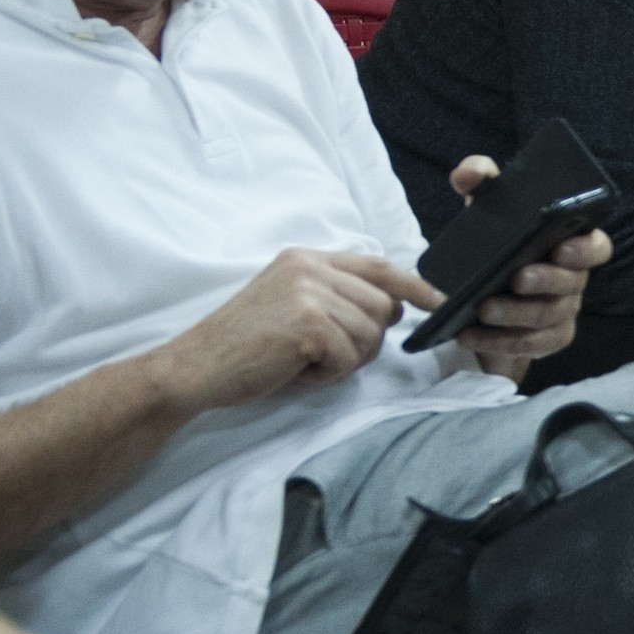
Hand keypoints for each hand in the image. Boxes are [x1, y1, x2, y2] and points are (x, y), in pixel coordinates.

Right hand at [163, 246, 439, 409]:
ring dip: (344, 360)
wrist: (194, 367)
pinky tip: (295, 369)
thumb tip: (392, 308)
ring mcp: (308, 294)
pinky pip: (349, 357)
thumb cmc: (243, 345)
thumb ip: (335, 297)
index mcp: (305, 259)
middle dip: (366, 340)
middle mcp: (308, 268)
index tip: (438, 302)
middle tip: (324, 355)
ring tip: (303, 360)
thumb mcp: (290, 305)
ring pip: (370, 334)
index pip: (377, 266)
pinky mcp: (308, 325)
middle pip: (382, 306)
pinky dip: (327, 374)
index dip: (413, 285)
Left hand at [445, 154, 610, 378]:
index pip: (597, 246)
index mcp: (569, 244)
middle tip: (516, 278)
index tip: (562, 248)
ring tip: (482, 309)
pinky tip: (469, 334)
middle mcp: (573, 280)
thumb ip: (480, 180)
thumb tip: (469, 173)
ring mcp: (562, 312)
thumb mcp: (486, 207)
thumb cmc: (496, 242)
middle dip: (546, 281)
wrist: (482, 292)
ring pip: (549, 316)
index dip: (586, 250)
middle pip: (572, 284)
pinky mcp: (547, 339)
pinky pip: (534, 345)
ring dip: (515, 314)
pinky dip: (500, 341)